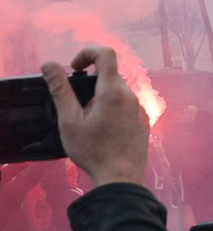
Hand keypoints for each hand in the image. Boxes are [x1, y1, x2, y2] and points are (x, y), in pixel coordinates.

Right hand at [42, 46, 147, 187]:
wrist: (121, 177)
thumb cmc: (94, 151)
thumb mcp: (69, 120)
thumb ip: (60, 90)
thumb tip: (50, 65)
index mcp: (113, 91)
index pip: (105, 54)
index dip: (87, 53)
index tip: (75, 68)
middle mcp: (131, 96)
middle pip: (110, 75)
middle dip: (90, 83)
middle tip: (77, 106)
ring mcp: (140, 108)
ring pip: (118, 91)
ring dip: (101, 98)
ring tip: (89, 121)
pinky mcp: (143, 120)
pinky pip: (126, 105)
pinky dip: (112, 109)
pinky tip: (103, 129)